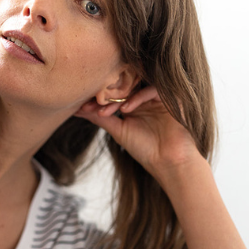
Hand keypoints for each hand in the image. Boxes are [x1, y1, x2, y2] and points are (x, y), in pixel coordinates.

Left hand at [75, 86, 203, 182]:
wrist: (169, 162)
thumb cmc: (145, 149)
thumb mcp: (118, 131)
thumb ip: (101, 118)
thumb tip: (78, 110)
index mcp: (133, 104)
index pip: (114, 94)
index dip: (97, 99)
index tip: (81, 107)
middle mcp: (145, 97)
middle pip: (124, 87)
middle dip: (105, 96)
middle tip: (89, 105)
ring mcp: (157, 96)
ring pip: (136, 86)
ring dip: (118, 97)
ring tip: (105, 111)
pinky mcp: (171, 97)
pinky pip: (151, 90)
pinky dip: (136, 98)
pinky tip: (125, 110)